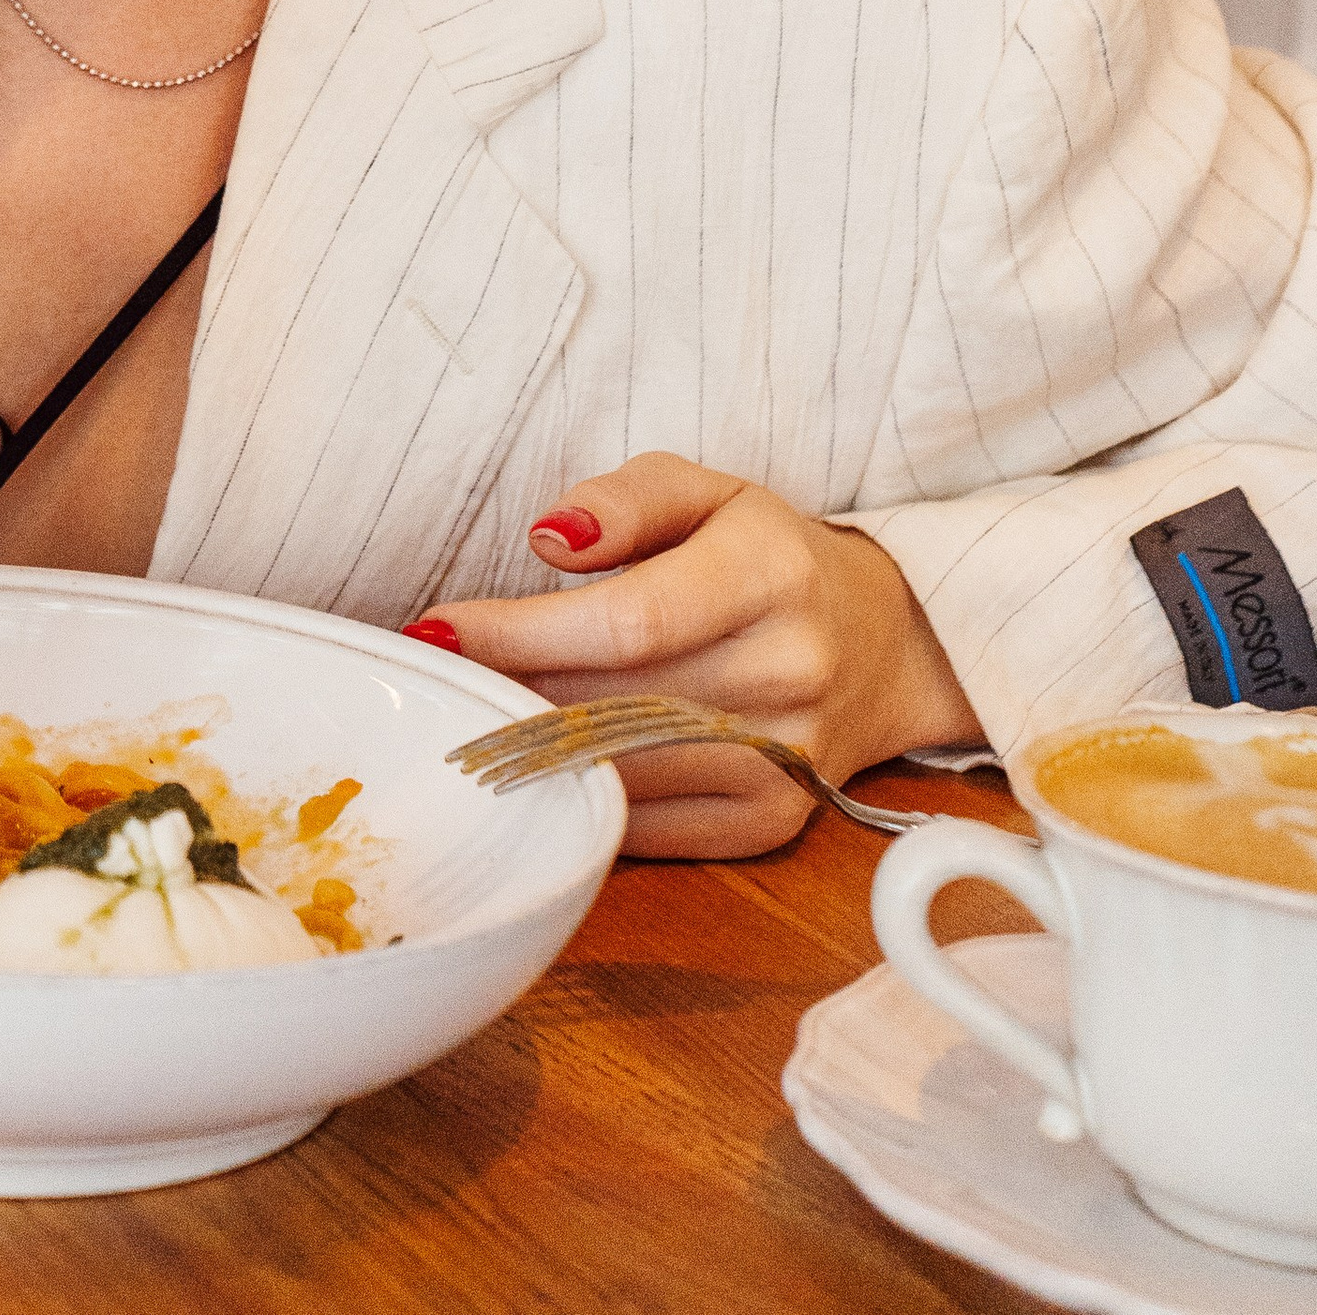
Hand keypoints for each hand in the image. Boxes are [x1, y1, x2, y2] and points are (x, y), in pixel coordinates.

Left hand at [422, 453, 981, 857]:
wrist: (881, 644)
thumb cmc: (764, 554)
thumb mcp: (704, 490)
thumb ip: (624, 498)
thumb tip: (549, 539)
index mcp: (770, 574)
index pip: (627, 620)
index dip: (520, 631)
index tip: (440, 626)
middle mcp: (788, 672)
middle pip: (613, 701)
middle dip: (505, 688)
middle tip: (435, 674)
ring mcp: (786, 761)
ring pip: (624, 770)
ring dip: (529, 749)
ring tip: (470, 713)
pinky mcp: (773, 823)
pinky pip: (650, 827)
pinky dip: (581, 799)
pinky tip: (532, 765)